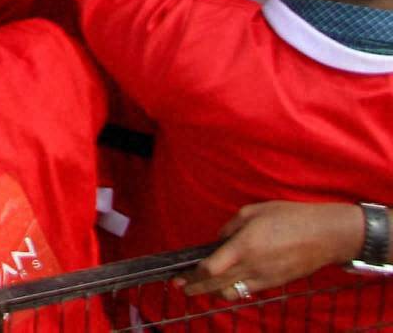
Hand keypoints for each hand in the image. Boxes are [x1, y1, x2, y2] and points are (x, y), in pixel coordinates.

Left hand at [180, 202, 366, 299]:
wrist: (325, 235)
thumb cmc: (289, 217)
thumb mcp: (253, 212)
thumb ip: (230, 228)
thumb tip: (219, 241)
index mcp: (243, 246)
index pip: (211, 269)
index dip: (193, 275)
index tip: (180, 275)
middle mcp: (252, 266)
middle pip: (217, 285)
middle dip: (196, 288)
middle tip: (182, 288)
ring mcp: (265, 278)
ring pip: (232, 293)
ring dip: (213, 293)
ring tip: (200, 289)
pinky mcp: (276, 283)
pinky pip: (249, 291)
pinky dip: (234, 291)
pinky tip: (226, 286)